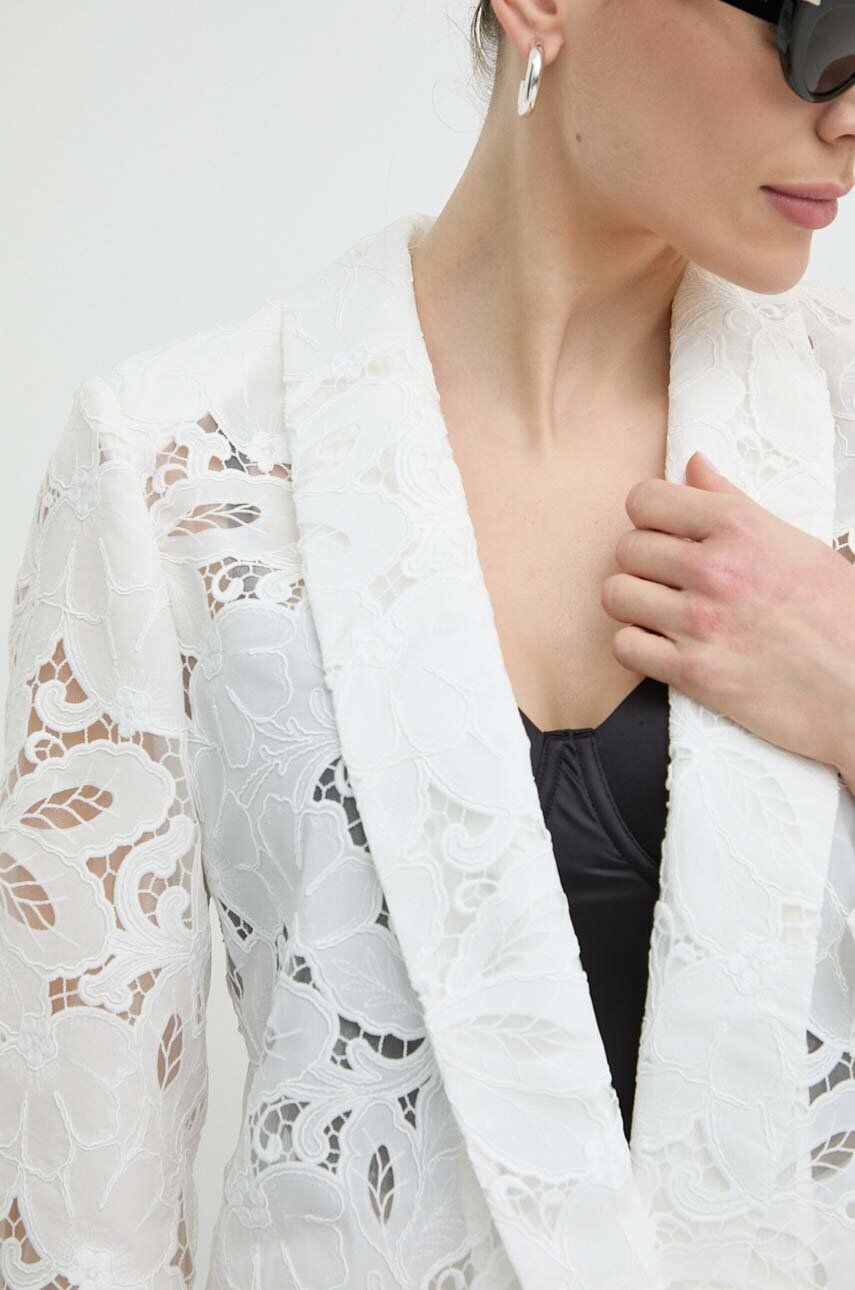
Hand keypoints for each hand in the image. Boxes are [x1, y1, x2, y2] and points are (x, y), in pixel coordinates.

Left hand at [601, 450, 854, 779]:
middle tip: (668, 578)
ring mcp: (699, 623)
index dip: (649, 516)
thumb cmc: (840, 616)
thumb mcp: (795, 543)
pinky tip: (663, 646)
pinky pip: (625, 647)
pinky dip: (638, 647)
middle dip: (642, 563)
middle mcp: (713, 569)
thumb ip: (734, 503)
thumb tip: (694, 465)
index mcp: (739, 527)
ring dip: (634, 604)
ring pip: (617, 595)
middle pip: (626, 548)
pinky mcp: (693, 673)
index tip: (663, 532)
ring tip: (661, 611)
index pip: (645, 499)